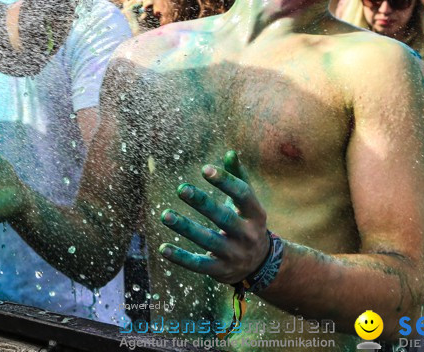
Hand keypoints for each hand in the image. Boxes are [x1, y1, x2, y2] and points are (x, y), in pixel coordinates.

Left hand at [158, 151, 270, 284]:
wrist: (260, 264)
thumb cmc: (247, 222)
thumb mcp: (248, 202)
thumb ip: (239, 177)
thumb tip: (230, 152)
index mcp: (256, 214)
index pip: (242, 195)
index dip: (225, 181)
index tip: (205, 169)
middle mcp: (247, 235)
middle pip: (224, 217)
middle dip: (202, 203)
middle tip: (181, 188)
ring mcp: (234, 255)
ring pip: (208, 241)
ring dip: (186, 228)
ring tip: (165, 215)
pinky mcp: (220, 271)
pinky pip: (198, 265)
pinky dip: (181, 258)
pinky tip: (163, 249)